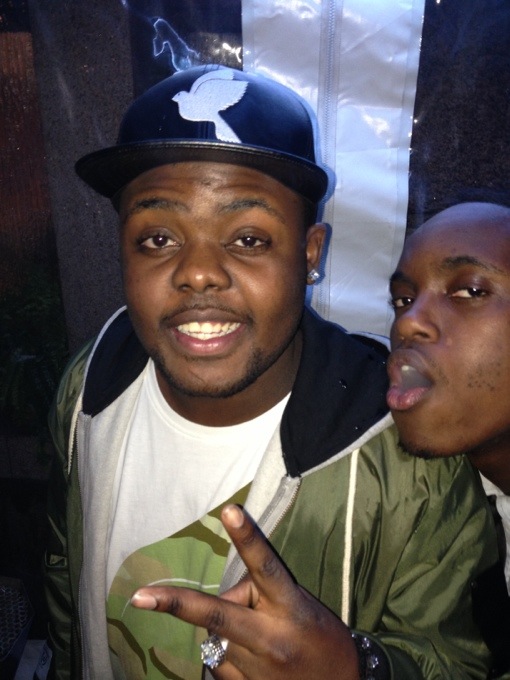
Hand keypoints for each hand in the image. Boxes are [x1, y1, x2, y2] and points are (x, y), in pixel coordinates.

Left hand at [131, 504, 358, 679]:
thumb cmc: (320, 637)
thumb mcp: (299, 605)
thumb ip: (261, 595)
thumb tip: (224, 598)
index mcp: (290, 607)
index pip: (265, 566)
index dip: (247, 537)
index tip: (229, 510)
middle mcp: (271, 639)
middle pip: (218, 615)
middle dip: (177, 604)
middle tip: (140, 596)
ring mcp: (257, 671)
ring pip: (214, 639)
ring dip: (223, 632)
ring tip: (258, 641)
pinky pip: (217, 664)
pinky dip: (224, 655)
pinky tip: (252, 661)